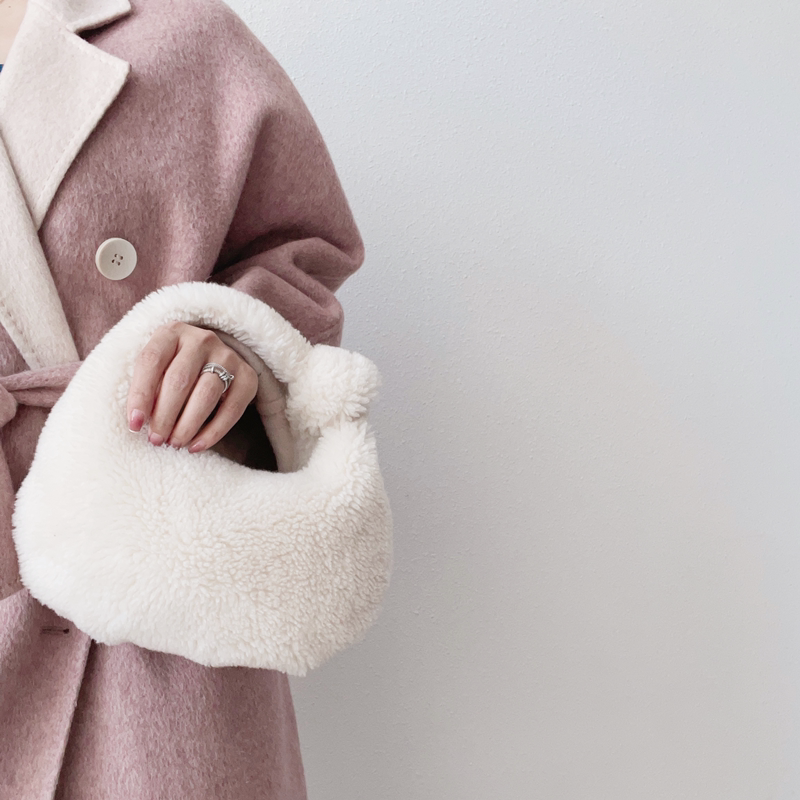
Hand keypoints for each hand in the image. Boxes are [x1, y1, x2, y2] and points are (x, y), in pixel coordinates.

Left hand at [126, 321, 258, 452]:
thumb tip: (139, 422)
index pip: (151, 361)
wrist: (214, 359)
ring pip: (206, 394)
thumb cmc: (174, 367)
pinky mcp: (247, 376)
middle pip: (180, 379)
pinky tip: (197, 446)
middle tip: (156, 440)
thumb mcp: (156, 367)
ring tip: (175, 443)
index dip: (140, 395)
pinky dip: (214, 432)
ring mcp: (227, 356)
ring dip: (188, 424)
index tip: (134, 425)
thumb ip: (147, 386)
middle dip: (165, 415)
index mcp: (172, 332)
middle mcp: (201, 339)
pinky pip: (232, 408)